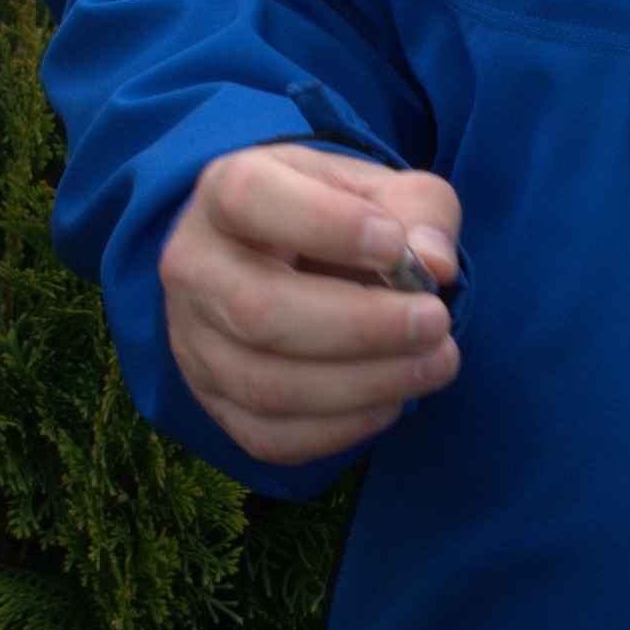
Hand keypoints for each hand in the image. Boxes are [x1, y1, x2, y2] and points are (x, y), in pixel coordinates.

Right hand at [161, 141, 467, 467]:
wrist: (288, 258)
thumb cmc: (337, 216)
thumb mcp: (383, 191)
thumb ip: (421, 212)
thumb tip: (434, 265)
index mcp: (224, 191)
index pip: (249, 199)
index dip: (326, 225)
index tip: (395, 246)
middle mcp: (193, 267)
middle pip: (257, 310)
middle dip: (362, 327)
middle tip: (436, 323)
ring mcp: (194, 343)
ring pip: (265, 385)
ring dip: (364, 384)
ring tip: (435, 362)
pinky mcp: (214, 403)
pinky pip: (271, 438)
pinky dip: (343, 428)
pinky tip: (393, 399)